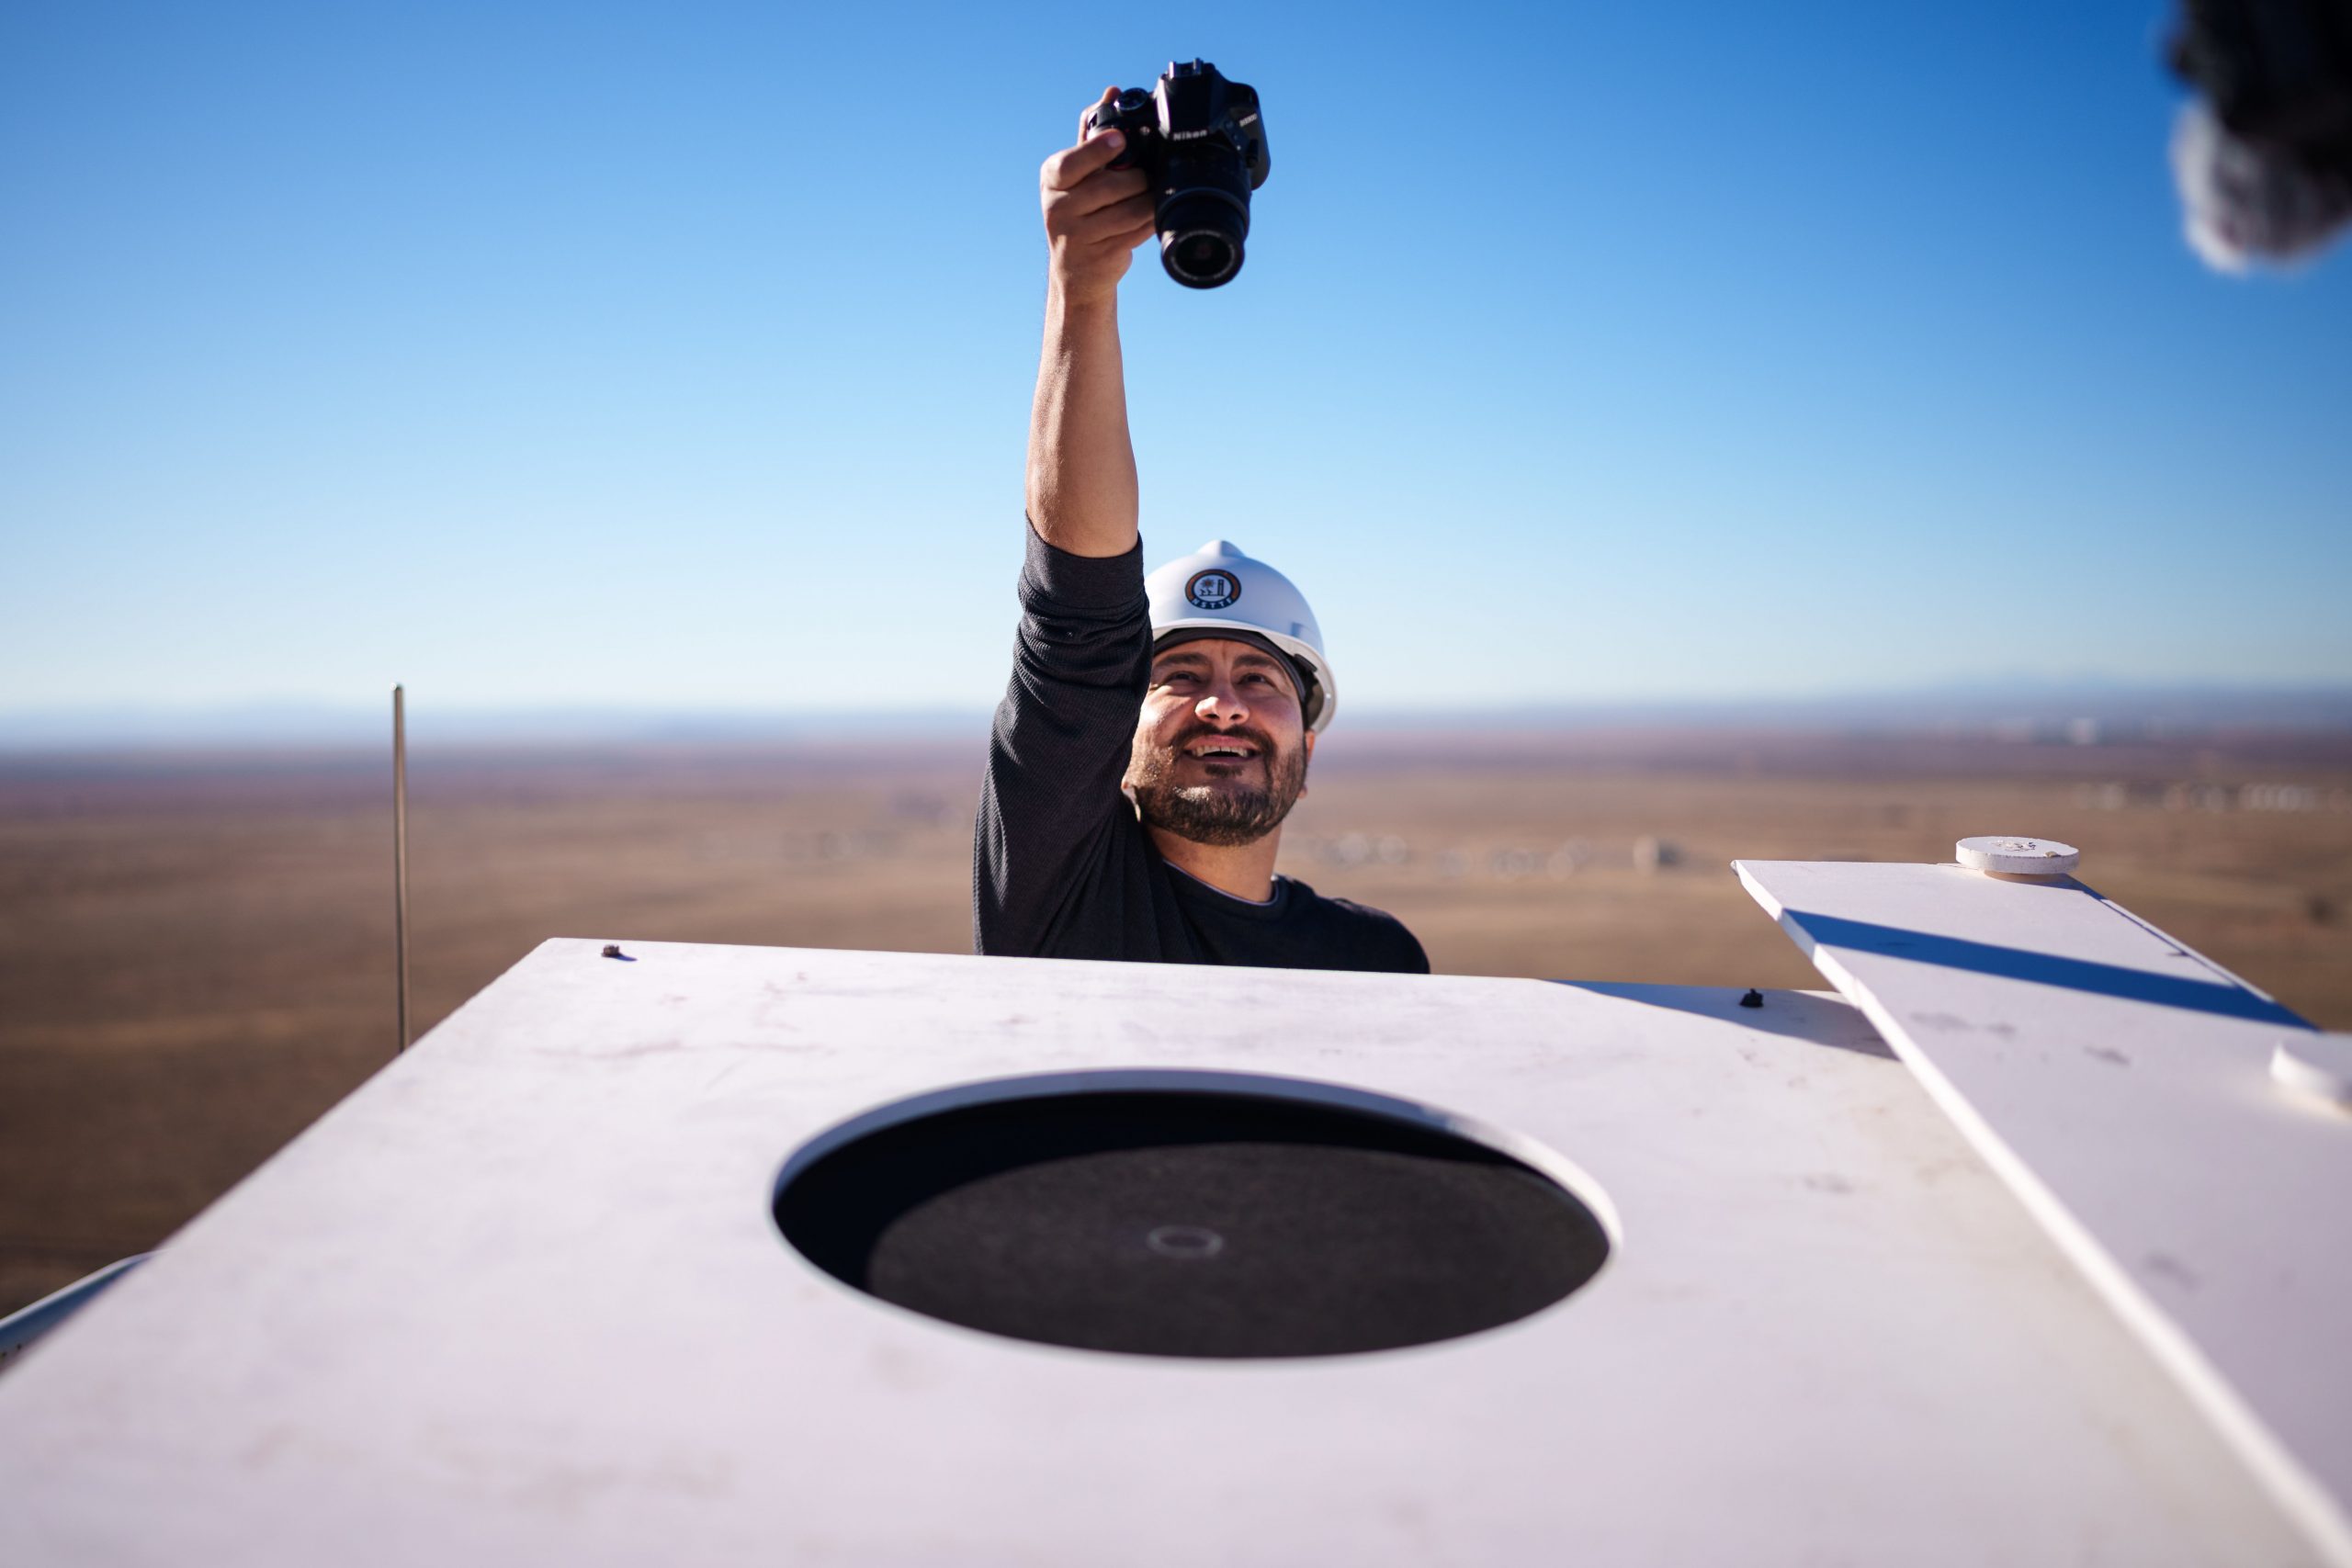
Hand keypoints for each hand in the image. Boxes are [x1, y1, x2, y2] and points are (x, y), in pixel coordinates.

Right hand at [1039, 87, 1155, 306]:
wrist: (1075, 269)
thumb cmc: (1080, 211)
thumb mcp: (1077, 173)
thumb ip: (1093, 133)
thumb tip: (1111, 93)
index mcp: (1052, 179)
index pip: (1073, 162)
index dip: (1098, 150)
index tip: (1120, 140)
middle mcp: (1057, 208)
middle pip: (1111, 185)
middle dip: (1138, 179)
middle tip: (1146, 178)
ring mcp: (1076, 237)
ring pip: (1128, 210)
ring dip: (1148, 201)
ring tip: (1151, 196)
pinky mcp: (1099, 258)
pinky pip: (1136, 233)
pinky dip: (1149, 222)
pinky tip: (1150, 217)